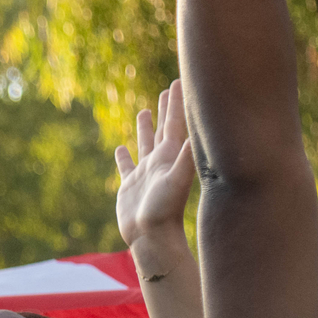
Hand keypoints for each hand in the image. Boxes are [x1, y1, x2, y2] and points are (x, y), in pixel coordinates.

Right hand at [114, 79, 195, 246]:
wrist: (150, 237)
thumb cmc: (165, 209)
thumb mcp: (178, 178)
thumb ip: (186, 155)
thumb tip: (198, 132)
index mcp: (170, 156)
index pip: (175, 122)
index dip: (177, 102)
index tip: (179, 81)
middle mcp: (160, 161)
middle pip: (163, 128)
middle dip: (166, 107)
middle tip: (169, 87)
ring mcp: (144, 173)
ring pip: (144, 143)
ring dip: (145, 127)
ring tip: (144, 111)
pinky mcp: (129, 186)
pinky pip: (126, 166)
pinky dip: (123, 156)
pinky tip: (119, 149)